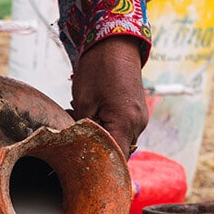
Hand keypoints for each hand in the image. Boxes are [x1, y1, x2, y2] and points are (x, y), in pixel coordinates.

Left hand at [69, 36, 148, 158]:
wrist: (116, 42)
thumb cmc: (98, 69)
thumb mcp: (82, 102)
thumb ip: (82, 129)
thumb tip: (76, 146)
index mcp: (125, 123)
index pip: (115, 160)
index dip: (100, 169)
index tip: (83, 172)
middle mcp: (138, 124)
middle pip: (117, 153)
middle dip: (96, 150)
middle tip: (74, 138)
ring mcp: (140, 119)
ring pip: (119, 141)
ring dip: (101, 138)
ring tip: (82, 119)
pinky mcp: (137, 113)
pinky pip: (122, 129)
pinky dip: (107, 128)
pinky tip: (92, 113)